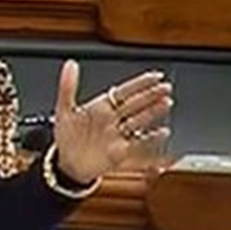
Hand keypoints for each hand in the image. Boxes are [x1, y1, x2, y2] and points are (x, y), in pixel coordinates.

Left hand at [52, 60, 172, 183]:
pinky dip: (152, 138)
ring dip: (153, 112)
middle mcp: (113, 119)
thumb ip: (68, 86)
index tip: (155, 76)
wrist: (66, 164)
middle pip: (136, 104)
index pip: (124, 91)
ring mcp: (118, 135)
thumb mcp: (64, 110)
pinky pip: (140, 143)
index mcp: (101, 107)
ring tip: (166, 103)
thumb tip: (70, 64)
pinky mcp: (122, 151)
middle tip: (166, 87)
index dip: (140, 83)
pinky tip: (162, 132)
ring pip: (140, 120)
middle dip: (152, 95)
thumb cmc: (66, 136)